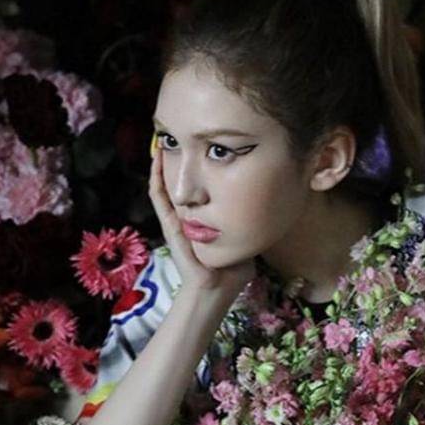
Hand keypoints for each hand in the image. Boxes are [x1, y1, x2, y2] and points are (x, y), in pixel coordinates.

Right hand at [148, 142, 255, 303]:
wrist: (217, 292)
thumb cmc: (232, 274)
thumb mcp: (245, 239)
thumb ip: (251, 223)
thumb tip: (268, 209)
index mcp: (202, 219)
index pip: (199, 187)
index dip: (198, 166)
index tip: (205, 144)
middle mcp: (187, 217)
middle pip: (180, 181)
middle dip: (179, 157)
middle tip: (180, 131)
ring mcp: (176, 221)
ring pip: (165, 184)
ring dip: (162, 162)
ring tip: (163, 137)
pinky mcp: (171, 227)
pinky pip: (159, 198)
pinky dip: (156, 177)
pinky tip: (157, 158)